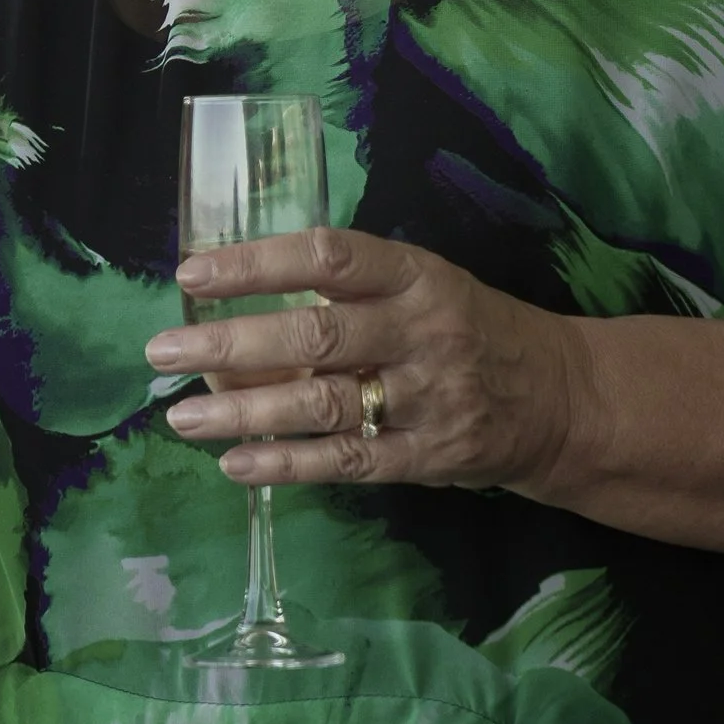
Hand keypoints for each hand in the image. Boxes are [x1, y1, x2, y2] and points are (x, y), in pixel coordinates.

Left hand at [144, 228, 582, 491]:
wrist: (560, 397)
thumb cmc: (468, 328)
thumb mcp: (425, 284)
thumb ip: (350, 290)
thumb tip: (238, 293)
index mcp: (415, 276)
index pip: (328, 258)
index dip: (257, 262)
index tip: (191, 271)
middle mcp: (421, 332)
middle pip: (315, 338)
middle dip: (231, 343)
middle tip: (164, 349)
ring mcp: (427, 398)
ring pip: (323, 406)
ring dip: (245, 413)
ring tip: (182, 416)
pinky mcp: (428, 456)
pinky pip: (347, 462)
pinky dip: (287, 465)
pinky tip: (236, 464)